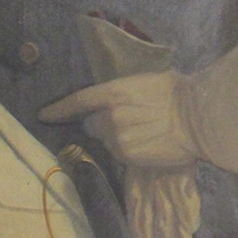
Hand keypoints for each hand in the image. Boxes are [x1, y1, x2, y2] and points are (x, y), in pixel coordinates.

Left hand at [38, 71, 198, 167]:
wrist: (195, 117)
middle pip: (92, 124)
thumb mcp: (142, 81)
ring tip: (143, 131)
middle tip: (125, 120)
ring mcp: (117, 138)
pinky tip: (147, 142)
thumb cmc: (174, 91)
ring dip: (117, 137)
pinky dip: (128, 149)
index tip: (42, 115)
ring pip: (107, 140)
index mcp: (112, 92)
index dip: (58, 109)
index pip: (77, 101)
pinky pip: (120, 152)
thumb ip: (122, 92)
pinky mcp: (128, 156)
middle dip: (102, 123)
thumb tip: (116, 100)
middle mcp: (109, 117)